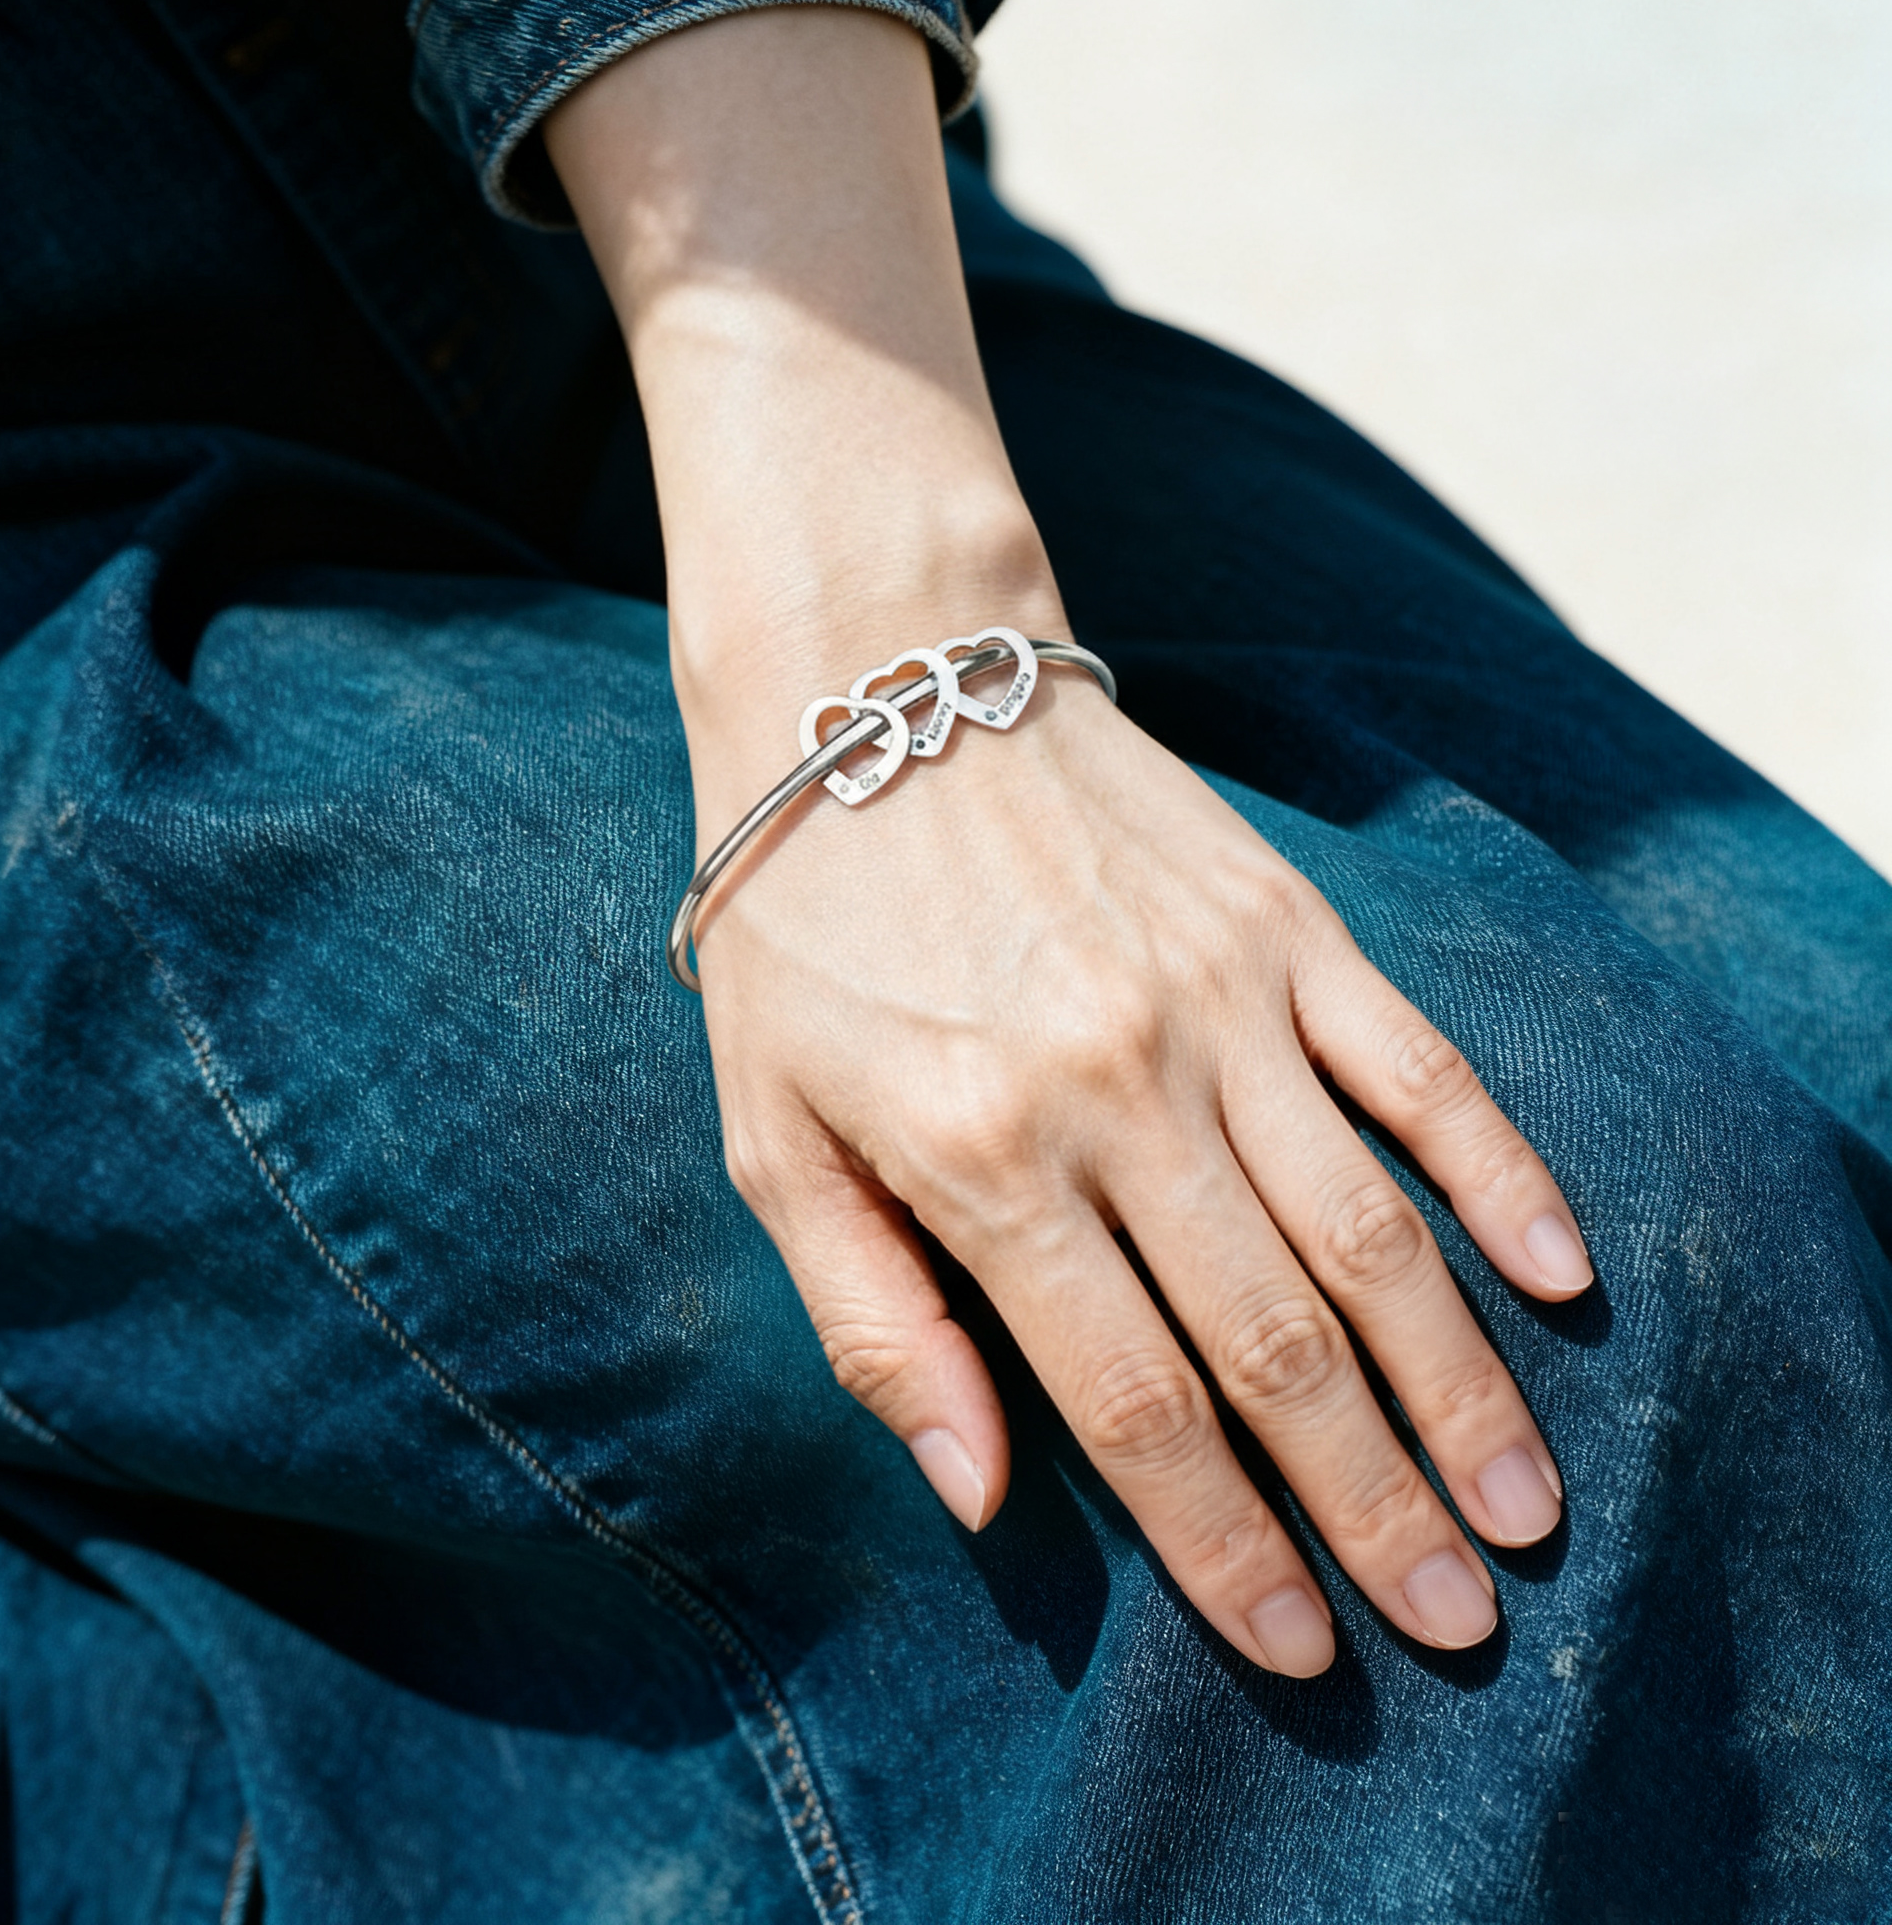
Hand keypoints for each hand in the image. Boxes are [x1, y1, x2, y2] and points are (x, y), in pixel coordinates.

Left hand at [691, 665, 1589, 1678]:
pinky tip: (1559, 1274)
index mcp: (980, 1153)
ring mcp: (1220, 998)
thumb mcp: (772, 1135)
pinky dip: (1497, 1170)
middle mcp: (1118, 1084)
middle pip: (1274, 1338)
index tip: (1300, 1645)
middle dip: (1368, 1503)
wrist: (875, 685)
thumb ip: (873, 1323)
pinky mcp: (1285, 922)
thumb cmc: (806, 932)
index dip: (1223, 1542)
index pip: (1131, 1399)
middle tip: (1454, 1622)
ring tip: (1524, 1505)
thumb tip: (983, 1495)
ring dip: (1456, 1379)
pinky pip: (1420, 1063)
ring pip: (1371, 1227)